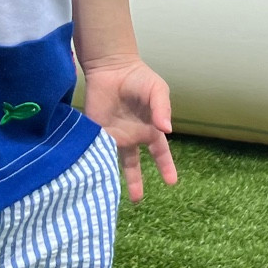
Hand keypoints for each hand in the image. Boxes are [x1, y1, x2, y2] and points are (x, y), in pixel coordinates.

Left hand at [82, 56, 175, 202]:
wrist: (111, 67)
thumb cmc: (139, 78)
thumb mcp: (157, 90)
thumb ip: (162, 109)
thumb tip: (167, 130)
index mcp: (149, 129)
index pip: (160, 153)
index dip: (166, 167)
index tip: (171, 183)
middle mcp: (132, 136)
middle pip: (133, 164)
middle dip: (135, 182)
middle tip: (137, 200)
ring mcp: (113, 134)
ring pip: (112, 161)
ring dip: (111, 177)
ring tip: (109, 195)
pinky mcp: (96, 130)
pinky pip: (96, 149)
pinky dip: (96, 161)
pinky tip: (95, 174)